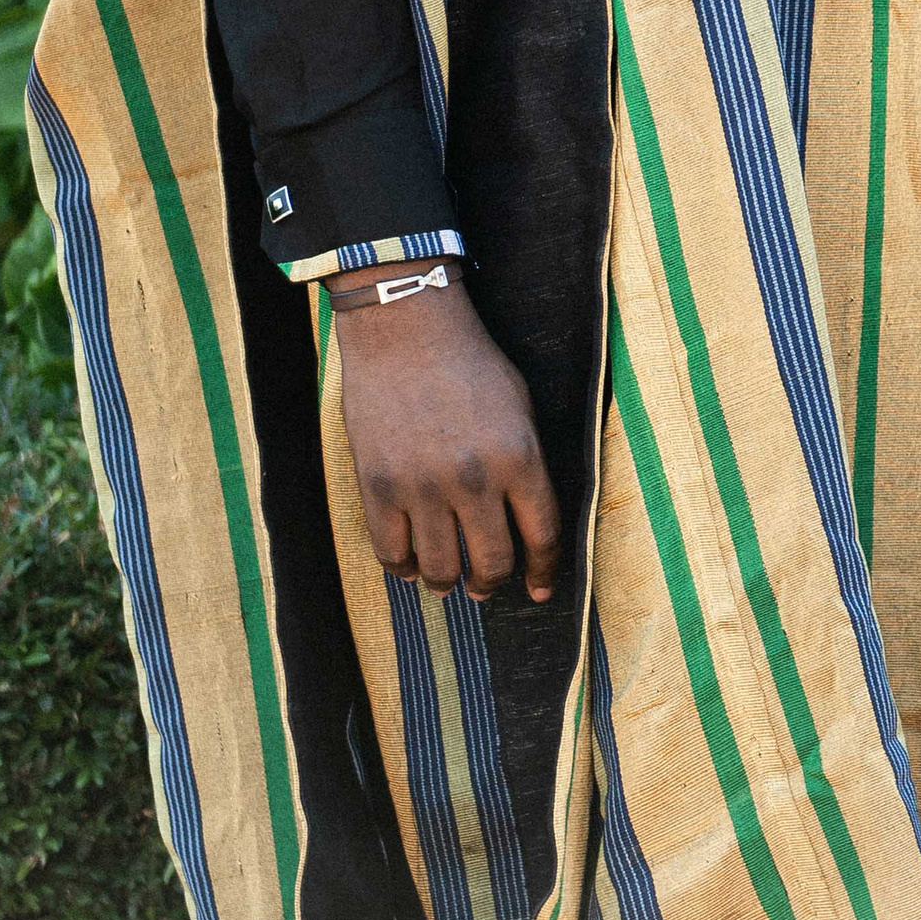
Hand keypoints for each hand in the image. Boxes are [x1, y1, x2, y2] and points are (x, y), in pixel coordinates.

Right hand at [334, 273, 563, 602]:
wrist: (404, 328)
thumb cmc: (469, 362)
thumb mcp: (521, 409)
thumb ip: (527, 467)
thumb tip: (528, 524)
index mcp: (520, 458)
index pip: (541, 537)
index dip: (542, 572)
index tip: (538, 591)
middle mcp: (474, 480)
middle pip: (492, 562)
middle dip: (491, 584)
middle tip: (484, 588)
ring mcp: (423, 486)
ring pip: (441, 568)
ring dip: (447, 584)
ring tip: (448, 583)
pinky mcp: (378, 484)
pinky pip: (390, 551)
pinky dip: (403, 568)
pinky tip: (410, 565)